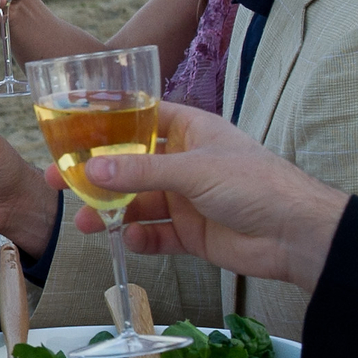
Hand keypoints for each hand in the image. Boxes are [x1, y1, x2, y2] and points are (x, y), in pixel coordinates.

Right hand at [56, 101, 347, 291]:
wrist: (295, 235)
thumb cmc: (254, 183)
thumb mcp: (193, 170)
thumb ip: (141, 171)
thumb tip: (91, 169)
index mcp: (191, 132)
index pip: (144, 118)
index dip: (110, 121)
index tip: (73, 126)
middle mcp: (185, 163)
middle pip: (131, 165)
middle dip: (98, 174)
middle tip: (61, 180)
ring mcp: (187, 199)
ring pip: (137, 202)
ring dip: (111, 211)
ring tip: (85, 223)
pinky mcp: (191, 233)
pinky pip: (156, 235)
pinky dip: (139, 239)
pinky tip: (126, 240)